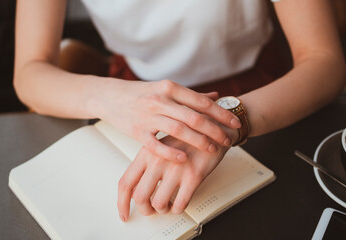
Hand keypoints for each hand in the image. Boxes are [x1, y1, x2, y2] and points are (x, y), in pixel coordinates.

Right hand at [89, 79, 239, 161]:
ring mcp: (147, 116)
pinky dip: (170, 151)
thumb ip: (190, 96)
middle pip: (193, 117)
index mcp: (169, 88)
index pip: (201, 102)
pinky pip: (155, 144)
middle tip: (228, 139)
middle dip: (214, 129)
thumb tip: (214, 97)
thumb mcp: (165, 89)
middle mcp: (160, 100)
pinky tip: (184, 158)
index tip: (235, 122)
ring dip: (198, 141)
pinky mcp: (136, 131)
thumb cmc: (141, 94)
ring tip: (213, 149)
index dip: (220, 113)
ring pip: (178, 129)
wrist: (110, 97)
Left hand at [117, 134, 232, 221]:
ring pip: (159, 203)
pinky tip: (180, 202)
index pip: (126, 183)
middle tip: (151, 211)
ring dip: (163, 210)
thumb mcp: (161, 145)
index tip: (124, 213)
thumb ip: (147, 163)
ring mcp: (175, 168)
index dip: (122, 203)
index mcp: (146, 152)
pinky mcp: (193, 175)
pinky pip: (181, 203)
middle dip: (145, 210)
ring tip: (168, 205)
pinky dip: (179, 208)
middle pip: (140, 197)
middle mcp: (158, 160)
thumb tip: (138, 187)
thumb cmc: (187, 137)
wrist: (213, 128)